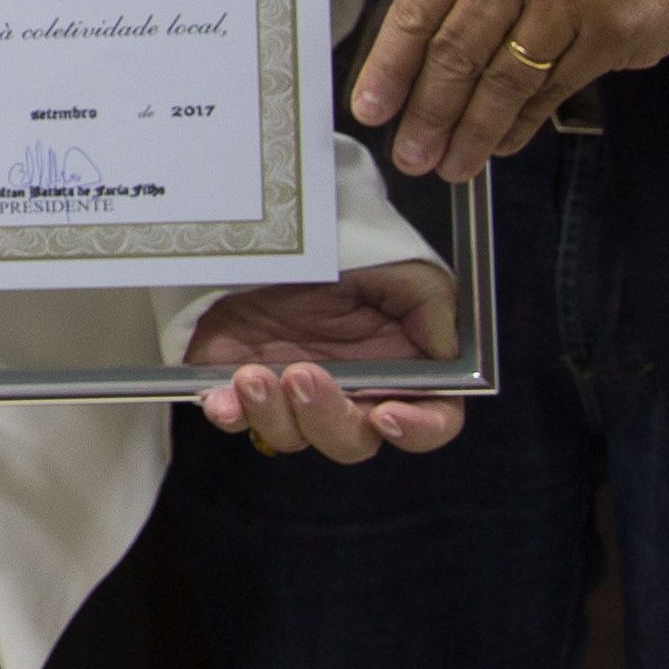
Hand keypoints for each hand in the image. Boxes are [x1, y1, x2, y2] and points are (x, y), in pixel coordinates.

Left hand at [187, 265, 467, 462]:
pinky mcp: (244, 384)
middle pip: (352, 440)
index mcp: (402, 369)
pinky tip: (223, 399)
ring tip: (254, 375)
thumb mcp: (401, 266)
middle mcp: (351, 392)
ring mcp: (294, 394)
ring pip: (292, 437)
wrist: (271, 228)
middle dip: (328, 419)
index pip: (430, 420)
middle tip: (304, 376)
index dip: (417, 430)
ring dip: (274, 416)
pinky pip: (238, 417)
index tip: (385, 416)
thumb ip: (432, 308)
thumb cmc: (346, 250)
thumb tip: (445, 353)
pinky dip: (232, 414)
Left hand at [350, 0, 668, 177]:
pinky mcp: (611, 34)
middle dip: (428, 114)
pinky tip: (501, 142)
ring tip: (452, 164)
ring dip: (471, 132)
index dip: (389, 65)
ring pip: (503, 81)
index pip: (418, 7)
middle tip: (411, 154)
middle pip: (455, 53)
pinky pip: (552, 90)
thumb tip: (419, 38)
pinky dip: (522, 123)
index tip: (371, 107)